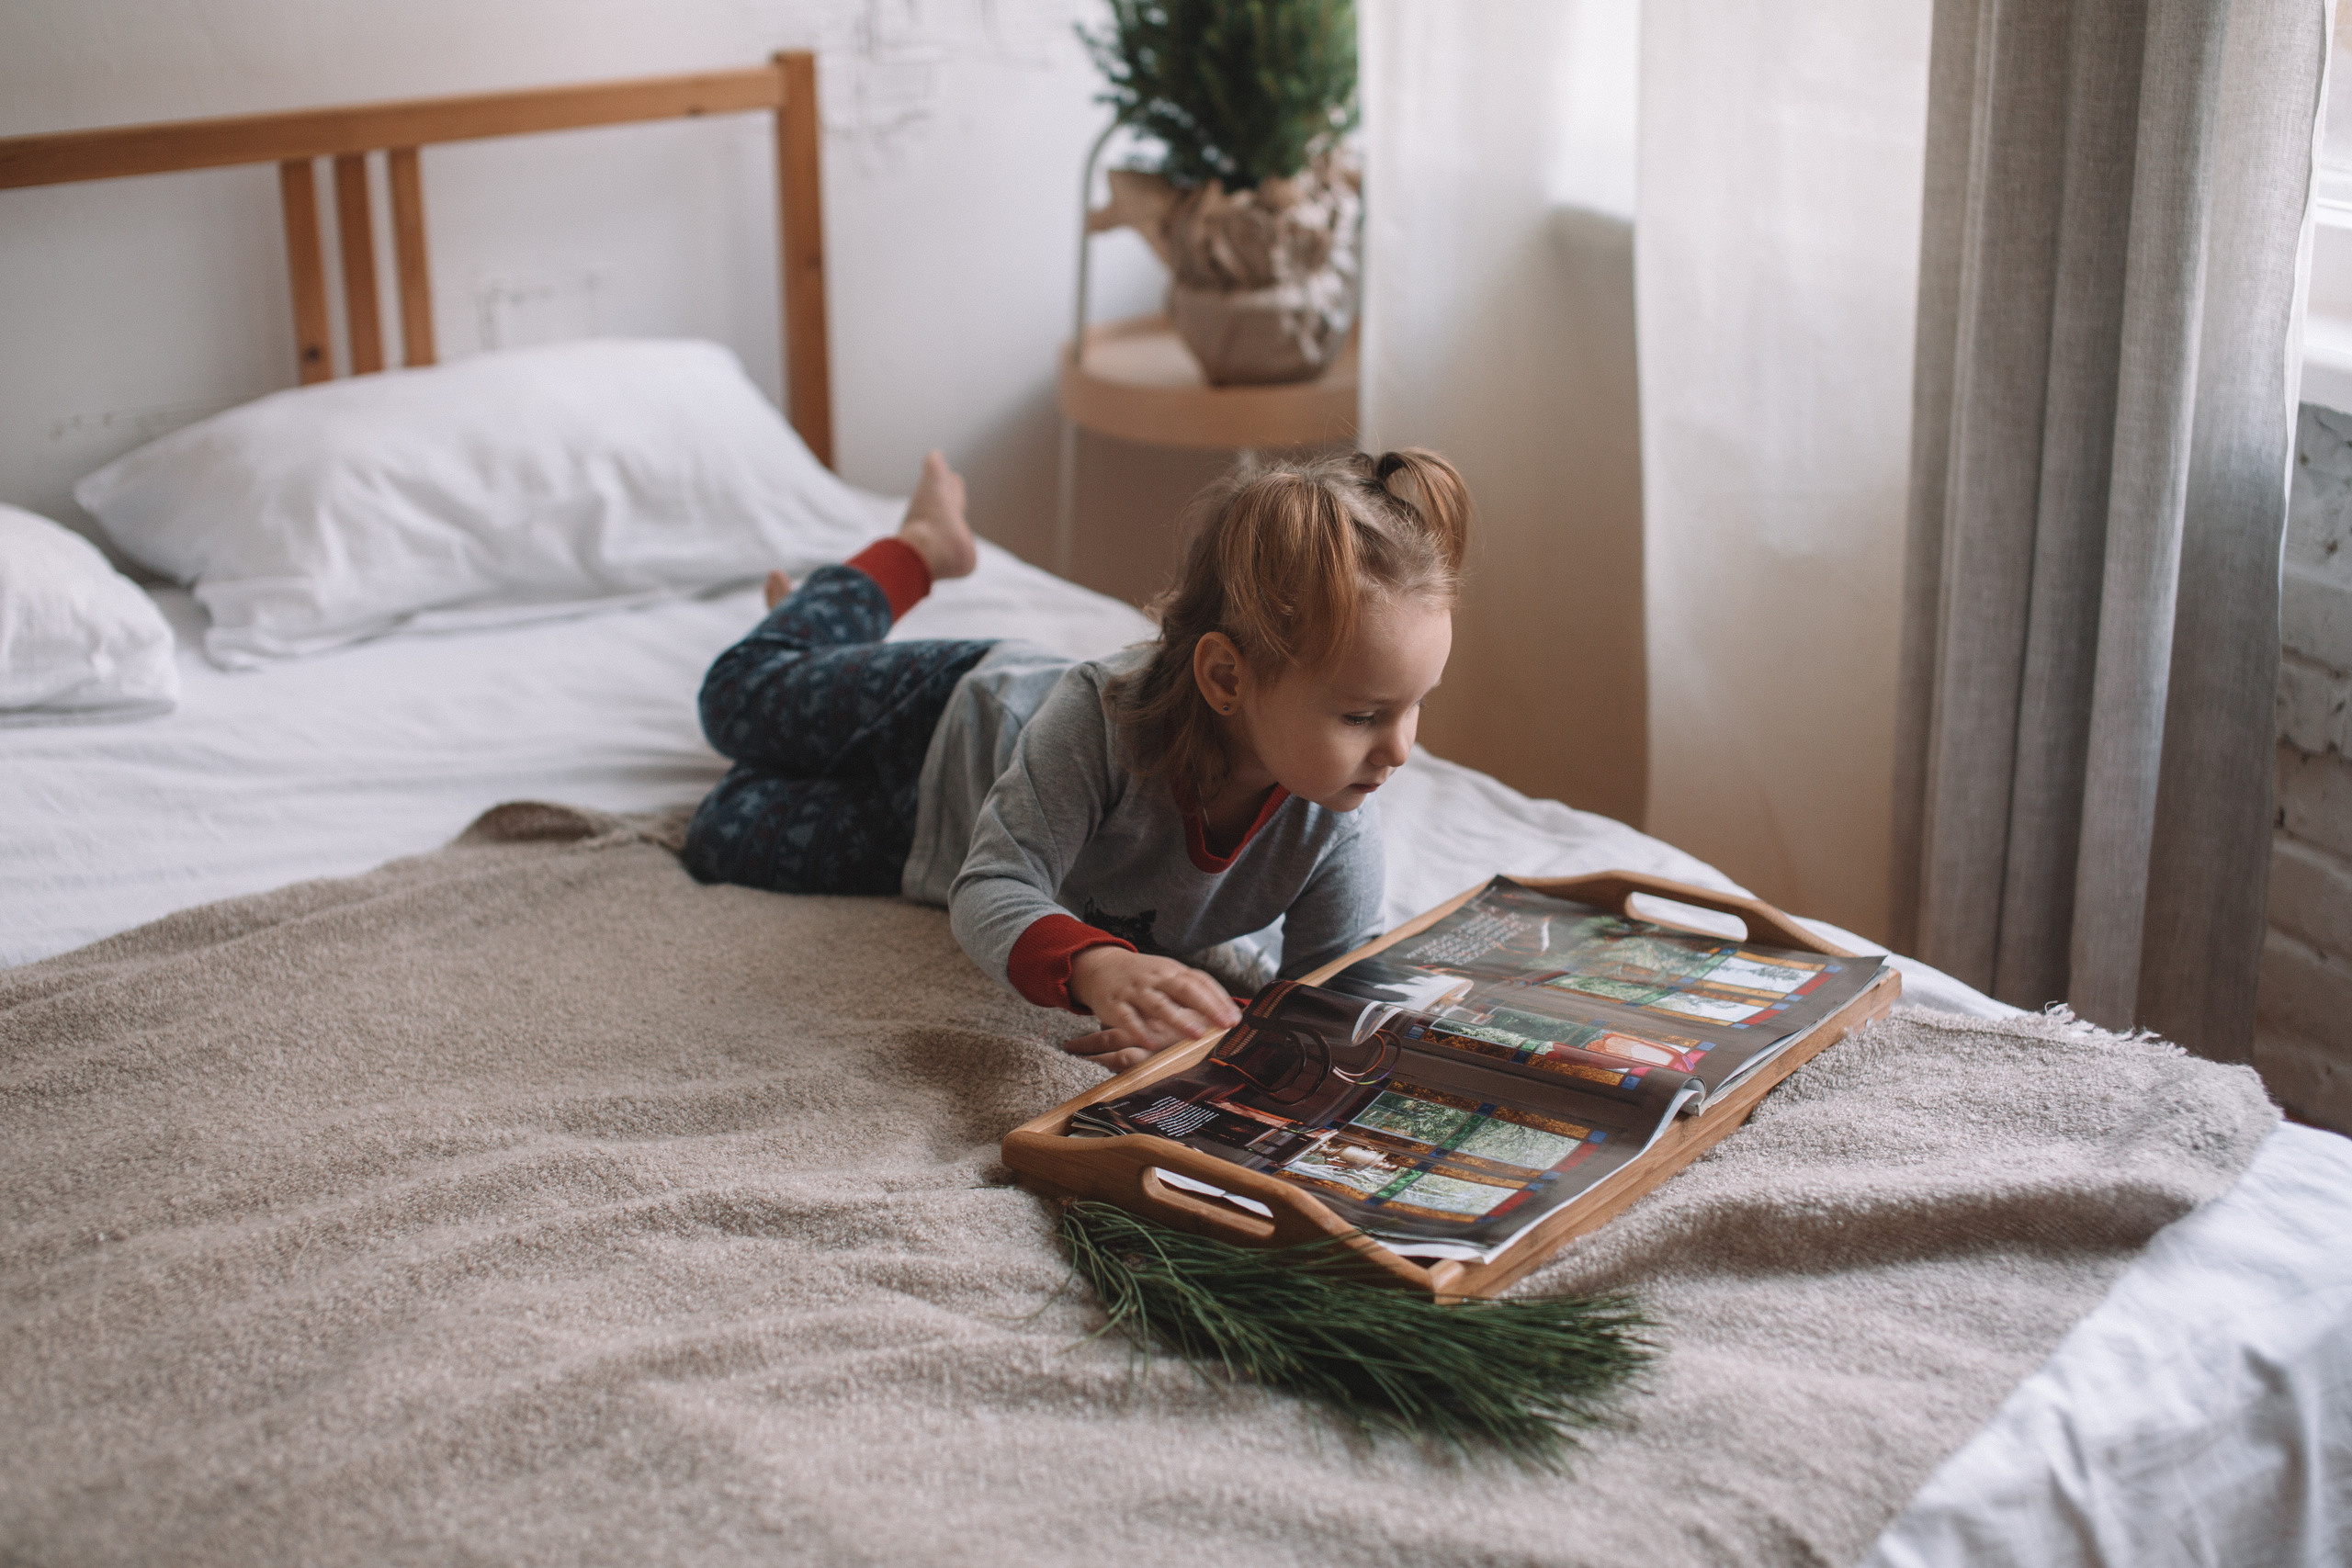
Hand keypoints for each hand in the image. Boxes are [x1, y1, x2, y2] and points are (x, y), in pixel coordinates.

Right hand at [1066, 947, 1240, 1068]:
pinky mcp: (1115, 1005)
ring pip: (1159, 1004)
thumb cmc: (1143, 977)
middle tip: (1225, 1024)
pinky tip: (1152, 1043)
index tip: (1235, 1018)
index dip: (1219, 999)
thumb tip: (1227, 1013)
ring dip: (1179, 1019)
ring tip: (1197, 1035)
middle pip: (1185, 989)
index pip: (1200, 981)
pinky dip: (1140, 1031)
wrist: (1100, 967)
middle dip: (1207, 1006)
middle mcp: (1156, 979)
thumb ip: (1193, 992)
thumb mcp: (1168, 977)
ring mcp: (1135, 991)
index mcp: (1172, 971)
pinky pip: (1128, 1019)